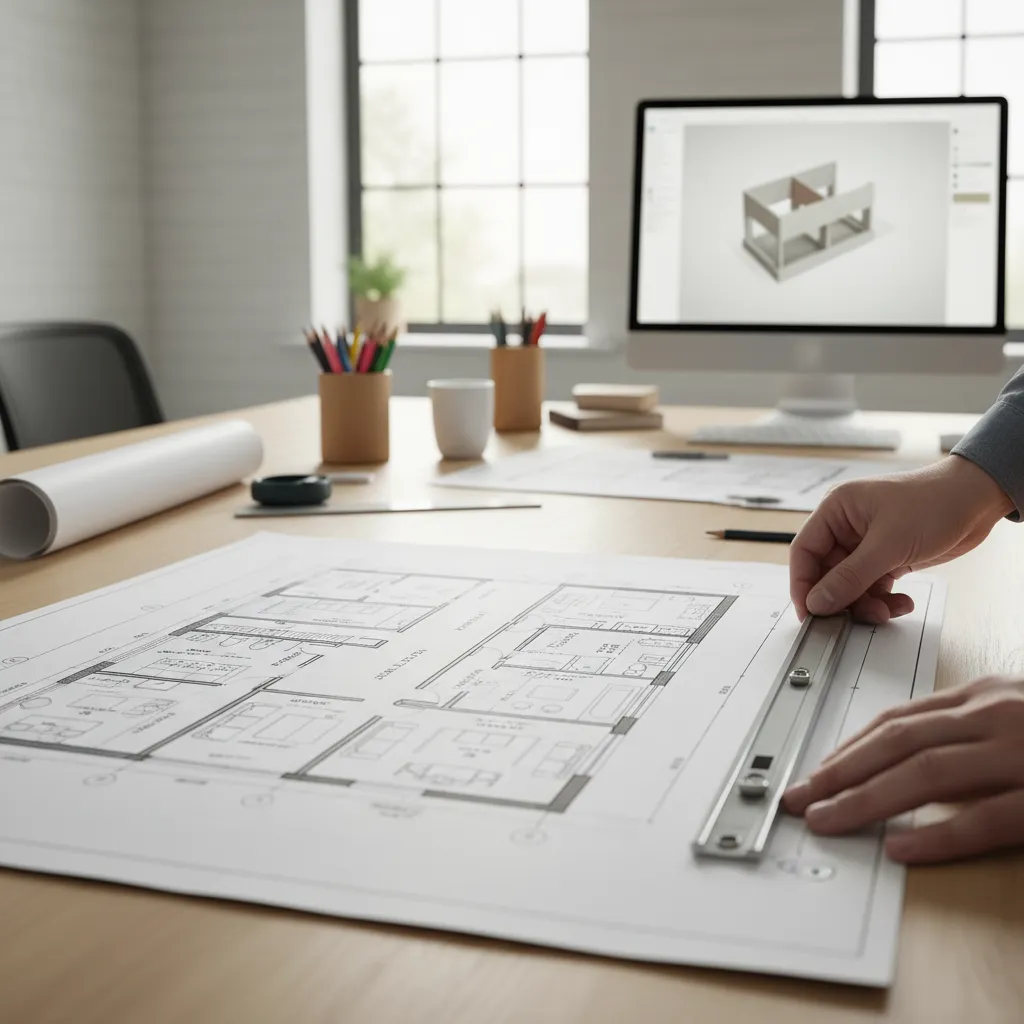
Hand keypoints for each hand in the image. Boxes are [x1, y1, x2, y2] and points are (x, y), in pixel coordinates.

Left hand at [782, 676, 1023, 862]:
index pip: (898, 721)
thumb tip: (904, 766)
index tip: (816, 772)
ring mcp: (1019, 752)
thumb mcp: (1015, 718)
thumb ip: (965, 737)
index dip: (849, 748)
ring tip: (826, 820)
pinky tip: (900, 848)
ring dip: (866, 798)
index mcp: (983, 698)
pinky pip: (986, 818)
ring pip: (926, 772)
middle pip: (898, 742)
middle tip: (800, 797)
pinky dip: (939, 835)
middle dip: (840, 771)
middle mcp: (993, 715)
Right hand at [790, 454, 1013, 623]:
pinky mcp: (886, 557)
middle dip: (842, 598)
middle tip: (852, 619)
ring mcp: (867, 543)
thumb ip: (850, 577)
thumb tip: (818, 601)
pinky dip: (883, 600)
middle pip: (826, 573)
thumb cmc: (935, 502)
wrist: (977, 500)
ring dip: (866, 603)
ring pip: (850, 585)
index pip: (804, 551)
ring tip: (886, 611)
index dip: (803, 584)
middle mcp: (847, 526)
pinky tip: (901, 602)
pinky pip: (872, 587)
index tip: (809, 613)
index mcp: (836, 510)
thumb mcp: (888, 544)